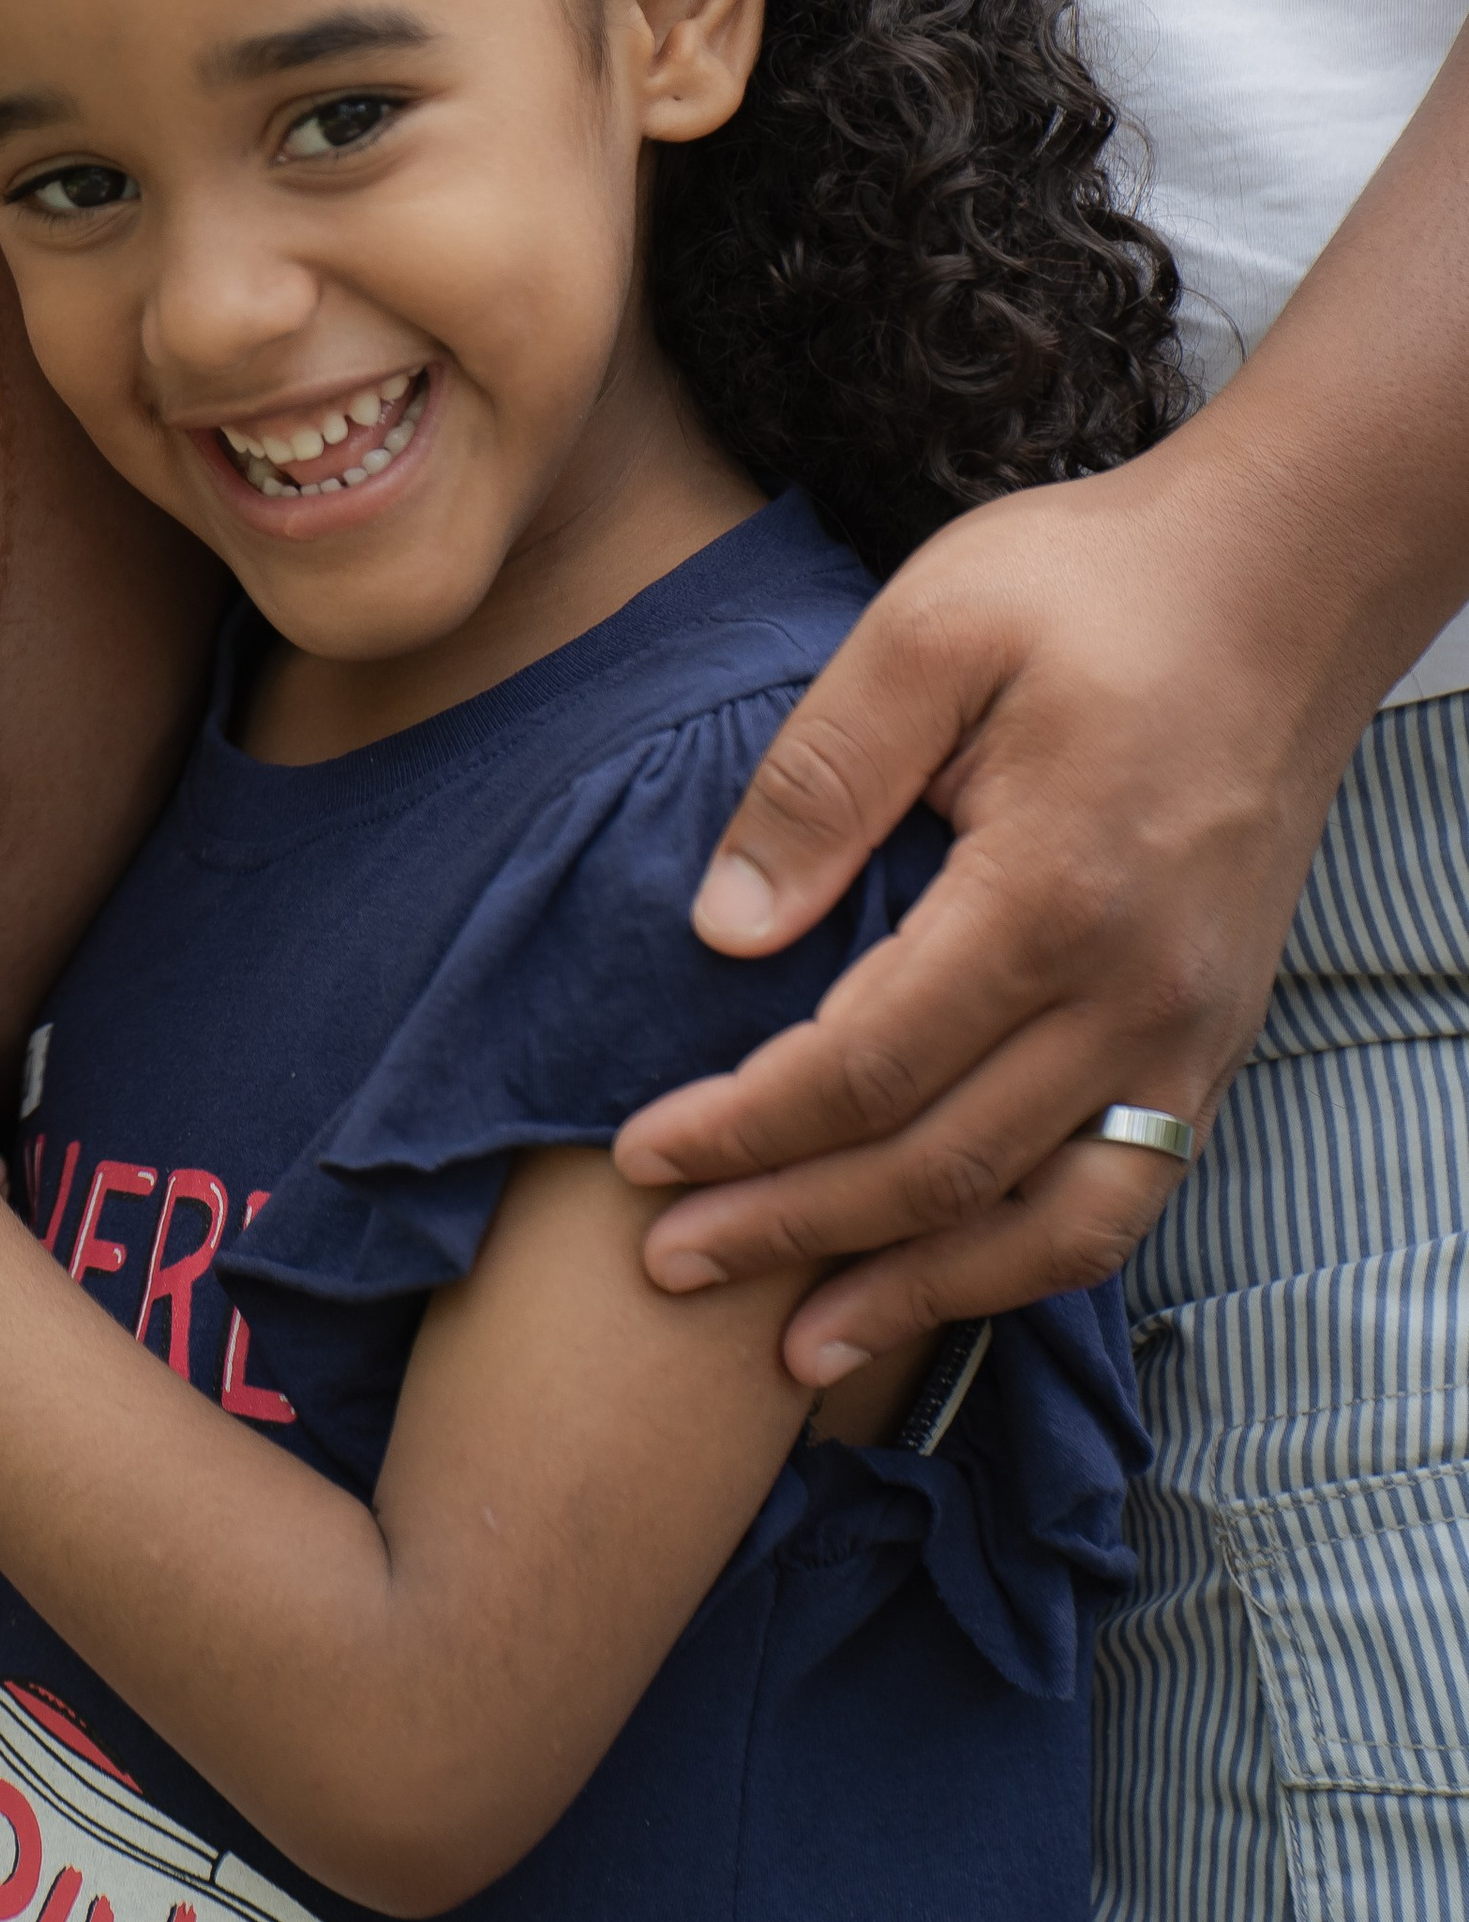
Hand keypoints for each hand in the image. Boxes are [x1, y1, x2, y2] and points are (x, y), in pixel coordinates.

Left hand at [611, 442, 1371, 1381]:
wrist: (1284, 580)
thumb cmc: (1094, 587)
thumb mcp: (930, 630)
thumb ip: (820, 780)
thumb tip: (724, 931)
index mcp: (1049, 894)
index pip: (862, 1065)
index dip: (742, 1127)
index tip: (637, 1153)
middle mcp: (1136, 992)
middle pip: (938, 1165)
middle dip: (791, 1226)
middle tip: (668, 1261)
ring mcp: (1191, 1029)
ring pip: (1047, 1222)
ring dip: (913, 1290)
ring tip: (794, 1341)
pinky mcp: (1215, 1036)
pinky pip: (1126, 1194)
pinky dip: (1026, 1260)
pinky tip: (943, 1280)